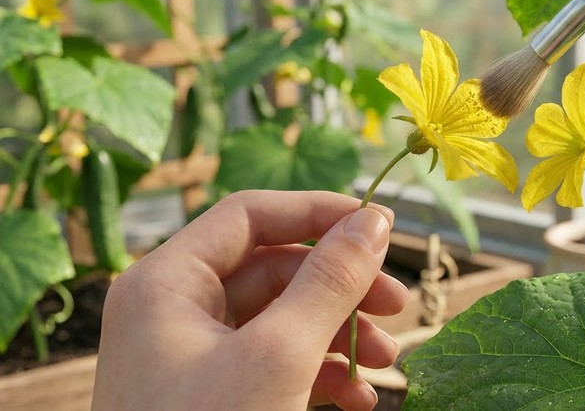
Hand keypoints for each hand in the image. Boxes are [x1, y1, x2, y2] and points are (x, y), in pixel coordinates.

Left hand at [91, 190, 408, 410]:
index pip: (250, 214)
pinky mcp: (215, 394)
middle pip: (275, 268)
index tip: (380, 227)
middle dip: (342, 289)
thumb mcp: (279, 356)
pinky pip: (277, 363)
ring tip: (386, 364)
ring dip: (342, 336)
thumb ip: (330, 282)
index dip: (319, 212)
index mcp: (166, 282)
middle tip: (398, 306)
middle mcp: (175, 310)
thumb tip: (373, 220)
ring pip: (284, 319)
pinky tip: (358, 399)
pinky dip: (322, 374)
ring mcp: (193, 356)